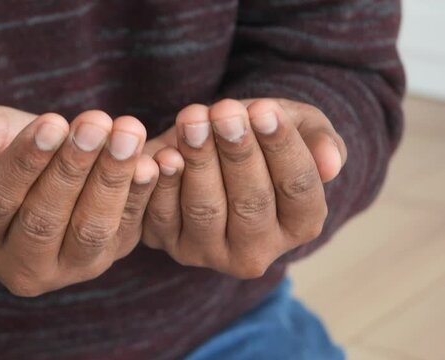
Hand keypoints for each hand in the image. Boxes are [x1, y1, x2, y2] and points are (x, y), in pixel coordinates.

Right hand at [0, 106, 157, 295]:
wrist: (38, 169)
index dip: (26, 162)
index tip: (53, 121)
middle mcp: (16, 265)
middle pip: (44, 220)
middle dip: (73, 168)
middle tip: (96, 123)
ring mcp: (65, 268)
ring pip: (88, 231)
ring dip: (110, 180)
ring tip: (126, 134)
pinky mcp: (104, 257)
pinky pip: (125, 230)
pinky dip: (140, 197)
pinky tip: (150, 163)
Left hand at [142, 98, 345, 277]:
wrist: (210, 148)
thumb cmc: (261, 137)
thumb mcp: (298, 129)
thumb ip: (320, 142)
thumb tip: (331, 165)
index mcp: (300, 225)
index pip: (297, 189)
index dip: (281, 148)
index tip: (264, 109)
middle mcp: (257, 251)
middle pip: (251, 202)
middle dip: (237, 151)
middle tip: (224, 109)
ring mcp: (209, 252)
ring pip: (206, 210)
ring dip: (198, 161)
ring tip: (194, 120)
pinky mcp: (168, 243)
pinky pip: (162, 216)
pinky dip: (163, 184)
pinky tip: (165, 153)